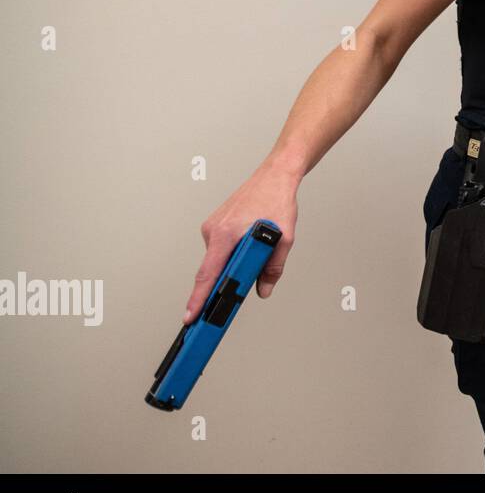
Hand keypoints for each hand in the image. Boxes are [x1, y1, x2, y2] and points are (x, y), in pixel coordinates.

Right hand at [185, 162, 299, 324]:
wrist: (275, 175)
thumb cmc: (277, 200)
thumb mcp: (284, 238)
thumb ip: (273, 267)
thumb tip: (263, 290)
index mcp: (226, 233)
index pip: (208, 275)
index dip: (198, 299)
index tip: (191, 317)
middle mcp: (213, 229)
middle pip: (212, 269)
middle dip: (222, 285)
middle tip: (231, 299)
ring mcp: (212, 226)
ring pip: (218, 259)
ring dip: (232, 265)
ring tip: (256, 256)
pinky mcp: (216, 224)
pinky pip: (220, 249)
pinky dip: (231, 255)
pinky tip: (248, 249)